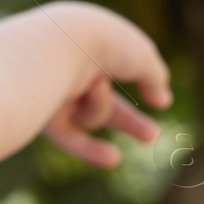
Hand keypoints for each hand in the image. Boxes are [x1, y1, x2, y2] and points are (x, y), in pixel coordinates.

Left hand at [41, 6, 171, 167]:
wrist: (55, 47)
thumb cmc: (102, 44)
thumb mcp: (141, 56)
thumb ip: (155, 77)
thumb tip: (163, 99)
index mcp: (95, 44)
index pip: (122, 69)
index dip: (144, 84)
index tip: (161, 102)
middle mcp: (72, 66)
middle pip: (105, 103)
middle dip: (129, 121)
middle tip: (152, 136)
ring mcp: (55, 90)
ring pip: (92, 116)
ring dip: (99, 106)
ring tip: (94, 87)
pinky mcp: (41, 112)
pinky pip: (68, 135)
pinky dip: (88, 147)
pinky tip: (113, 160)